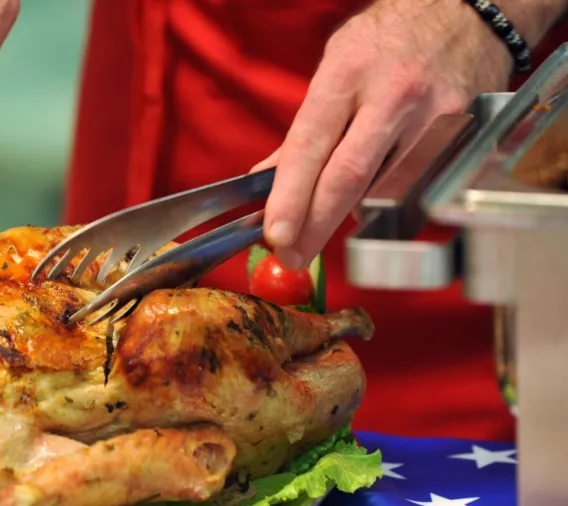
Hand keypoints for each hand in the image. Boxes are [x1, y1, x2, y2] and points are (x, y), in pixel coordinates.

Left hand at [252, 0, 525, 269]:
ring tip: (317, 233)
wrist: (464, 13)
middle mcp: (392, 96)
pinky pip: (416, 185)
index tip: (274, 233)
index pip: (311, 145)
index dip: (290, 196)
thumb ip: (305, 127)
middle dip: (314, 225)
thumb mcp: (335, 66)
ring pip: (383, 188)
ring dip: (346, 218)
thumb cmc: (388, 41)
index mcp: (348, 73)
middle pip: (348, 177)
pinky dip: (386, 203)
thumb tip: (267, 178)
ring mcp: (432, 117)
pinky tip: (369, 206)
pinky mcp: (462, 135)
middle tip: (290, 256)